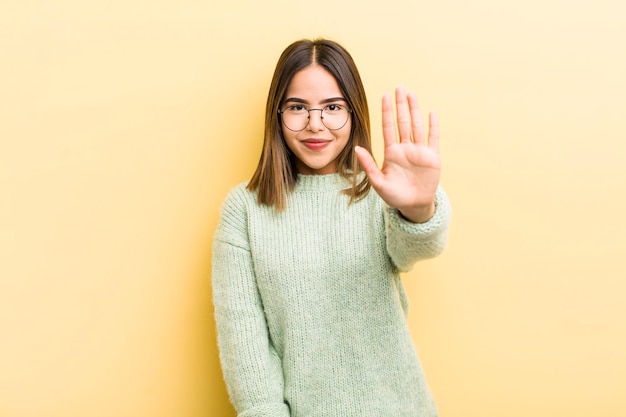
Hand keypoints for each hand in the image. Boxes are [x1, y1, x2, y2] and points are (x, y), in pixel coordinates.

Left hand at [355, 87, 440, 222]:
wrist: (413, 206)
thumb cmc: (394, 196)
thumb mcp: (378, 182)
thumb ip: (369, 165)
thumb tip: (357, 148)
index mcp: (391, 152)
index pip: (388, 127)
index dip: (387, 111)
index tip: (385, 95)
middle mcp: (405, 148)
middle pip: (402, 122)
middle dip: (400, 105)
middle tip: (399, 87)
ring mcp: (419, 151)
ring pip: (417, 126)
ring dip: (414, 110)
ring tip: (411, 94)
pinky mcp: (432, 157)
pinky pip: (433, 138)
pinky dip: (433, 126)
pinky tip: (431, 113)